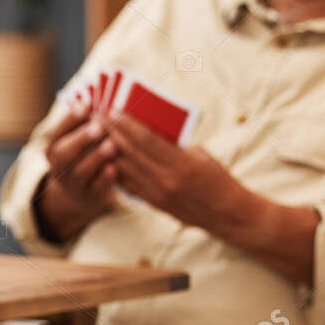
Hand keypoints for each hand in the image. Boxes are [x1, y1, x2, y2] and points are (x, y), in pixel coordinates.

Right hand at [33, 98, 119, 242]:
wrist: (79, 192)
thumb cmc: (84, 154)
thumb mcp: (77, 138)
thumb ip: (85, 120)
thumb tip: (96, 98)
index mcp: (54, 146)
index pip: (58, 131)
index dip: (71, 119)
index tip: (86, 106)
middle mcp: (60, 165)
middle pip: (65, 154)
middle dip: (81, 139)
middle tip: (98, 127)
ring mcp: (73, 183)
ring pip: (80, 172)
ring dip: (96, 158)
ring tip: (111, 145)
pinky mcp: (90, 196)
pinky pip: (96, 189)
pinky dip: (105, 179)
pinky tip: (114, 168)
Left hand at [104, 113, 249, 232]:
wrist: (226, 213)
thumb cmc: (216, 178)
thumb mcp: (199, 154)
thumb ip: (173, 144)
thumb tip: (148, 130)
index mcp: (182, 163)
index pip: (147, 140)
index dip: (128, 125)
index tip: (113, 110)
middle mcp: (166, 180)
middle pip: (131, 153)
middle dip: (113, 133)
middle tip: (98, 118)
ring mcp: (157, 194)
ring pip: (125, 169)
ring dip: (108, 150)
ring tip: (98, 135)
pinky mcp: (153, 203)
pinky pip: (128, 184)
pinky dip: (116, 169)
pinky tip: (106, 157)